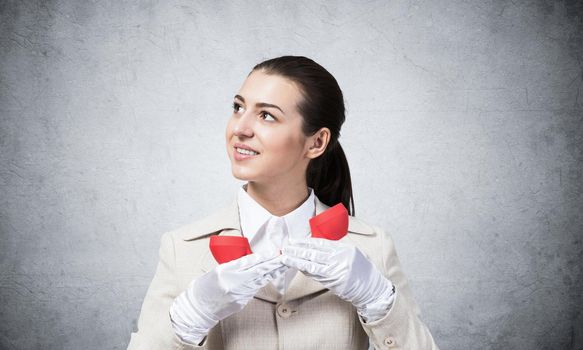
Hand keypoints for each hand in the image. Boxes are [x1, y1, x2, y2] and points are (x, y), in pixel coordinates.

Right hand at [170, 253, 286, 343]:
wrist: (197, 309)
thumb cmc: (204, 288)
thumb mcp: (217, 270)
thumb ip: (236, 265)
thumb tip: (254, 259)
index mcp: (228, 274)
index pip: (251, 263)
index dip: (265, 258)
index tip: (275, 252)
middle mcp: (235, 285)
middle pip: (259, 273)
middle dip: (274, 265)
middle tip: (285, 258)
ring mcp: (240, 296)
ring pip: (259, 282)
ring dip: (271, 273)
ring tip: (281, 265)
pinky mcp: (241, 303)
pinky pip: (252, 290)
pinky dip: (260, 282)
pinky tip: (266, 277)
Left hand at [281, 238, 394, 321]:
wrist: (372, 290)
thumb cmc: (362, 273)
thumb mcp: (353, 255)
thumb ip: (337, 250)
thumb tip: (317, 246)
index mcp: (346, 249)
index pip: (321, 243)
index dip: (306, 241)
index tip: (295, 240)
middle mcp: (341, 257)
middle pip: (314, 252)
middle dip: (298, 249)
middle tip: (286, 246)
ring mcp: (338, 269)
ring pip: (312, 263)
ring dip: (297, 259)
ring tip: (286, 256)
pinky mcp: (334, 281)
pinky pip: (316, 274)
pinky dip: (305, 269)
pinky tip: (297, 265)